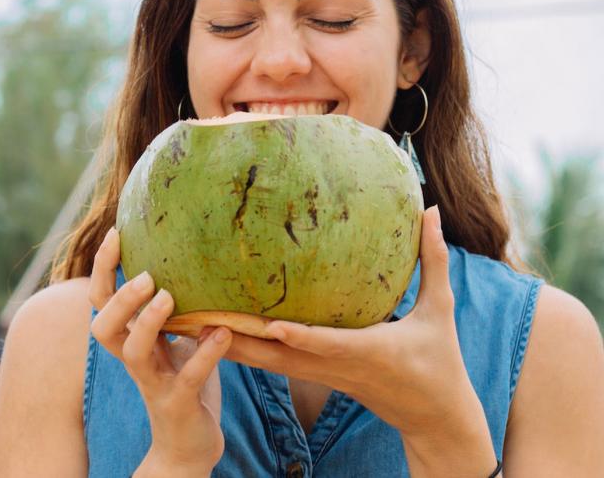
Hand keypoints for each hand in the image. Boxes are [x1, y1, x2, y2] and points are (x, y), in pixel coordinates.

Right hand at [88, 226, 231, 475]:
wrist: (187, 448)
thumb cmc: (184, 385)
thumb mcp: (178, 343)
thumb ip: (180, 311)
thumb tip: (196, 260)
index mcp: (130, 340)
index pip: (101, 301)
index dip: (102, 269)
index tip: (117, 234)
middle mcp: (134, 360)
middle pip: (103, 327)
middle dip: (119, 299)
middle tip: (146, 276)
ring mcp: (153, 383)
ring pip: (133, 352)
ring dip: (147, 322)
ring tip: (169, 296)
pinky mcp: (179, 404)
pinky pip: (189, 376)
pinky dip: (206, 353)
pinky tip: (224, 333)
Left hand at [224, 206, 496, 474]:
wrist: (431, 417)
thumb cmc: (439, 360)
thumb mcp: (440, 311)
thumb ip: (434, 261)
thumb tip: (430, 210)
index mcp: (367, 351)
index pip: (328, 344)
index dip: (299, 337)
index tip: (271, 324)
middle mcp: (334, 366)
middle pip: (277, 357)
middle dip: (237, 340)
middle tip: (197, 317)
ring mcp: (320, 374)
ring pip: (265, 363)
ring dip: (227, 345)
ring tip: (187, 322)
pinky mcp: (312, 375)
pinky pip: (270, 362)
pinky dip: (242, 350)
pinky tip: (212, 332)